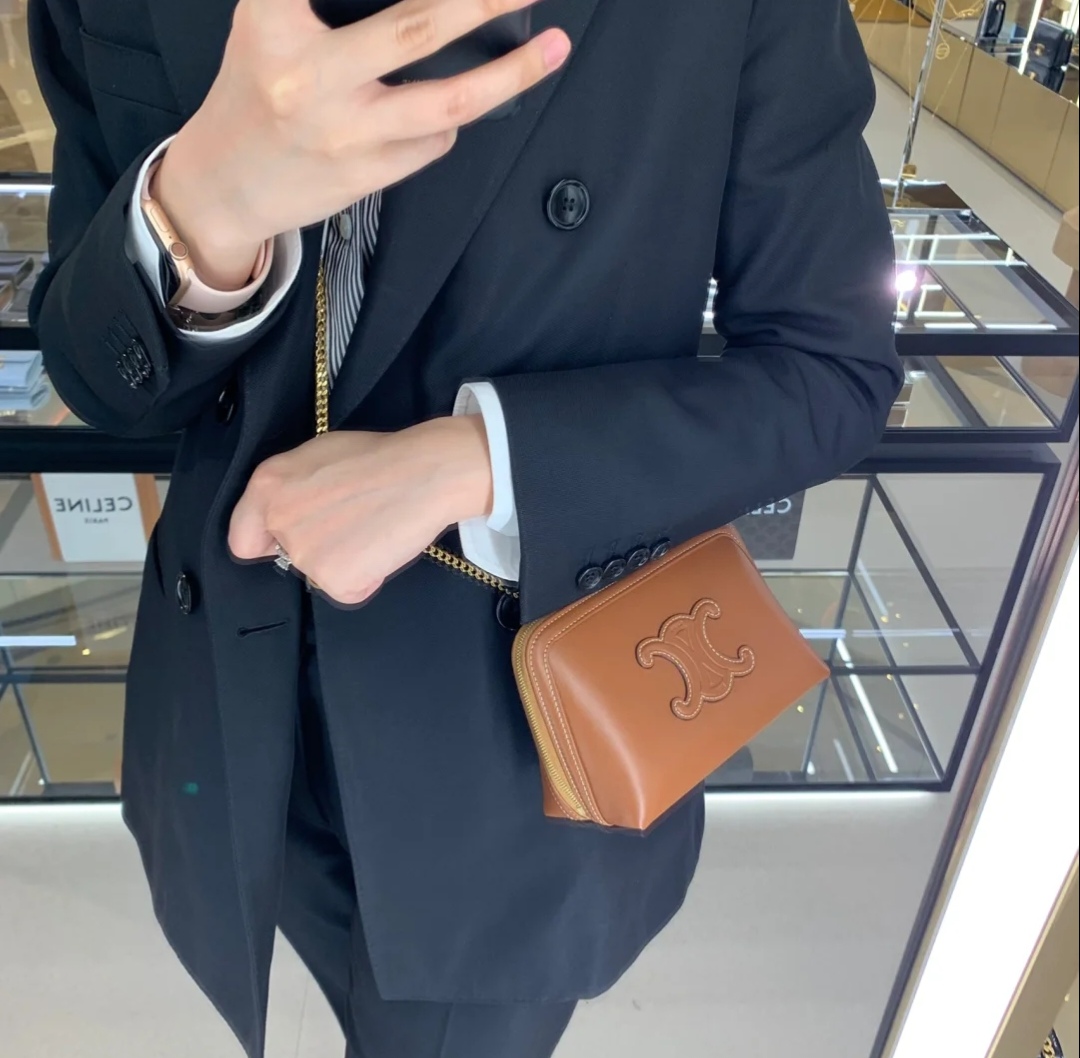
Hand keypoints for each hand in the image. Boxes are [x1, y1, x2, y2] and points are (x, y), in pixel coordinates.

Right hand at [154, 0, 570, 289]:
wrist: (222, 186)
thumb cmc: (255, 91)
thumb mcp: (269, 24)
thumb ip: (324, 4)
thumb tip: (429, 4)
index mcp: (275, 22)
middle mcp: (311, 77)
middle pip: (418, 27)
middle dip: (483, 2)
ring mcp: (345, 133)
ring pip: (449, 100)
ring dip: (510, 74)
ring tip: (553, 49)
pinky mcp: (366, 175)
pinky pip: (434, 140)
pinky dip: (453, 118)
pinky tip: (449, 108)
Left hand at [228, 416, 493, 605]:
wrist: (422, 473)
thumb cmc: (378, 457)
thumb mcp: (316, 454)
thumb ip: (291, 486)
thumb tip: (288, 513)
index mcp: (267, 487)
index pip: (243, 540)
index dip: (269, 542)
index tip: (294, 538)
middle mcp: (279, 522)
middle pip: (289, 557)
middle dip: (318, 547)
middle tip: (353, 523)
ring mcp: (305, 555)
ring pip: (321, 574)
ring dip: (346, 561)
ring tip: (374, 529)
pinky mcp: (336, 580)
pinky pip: (349, 590)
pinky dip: (367, 578)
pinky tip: (383, 547)